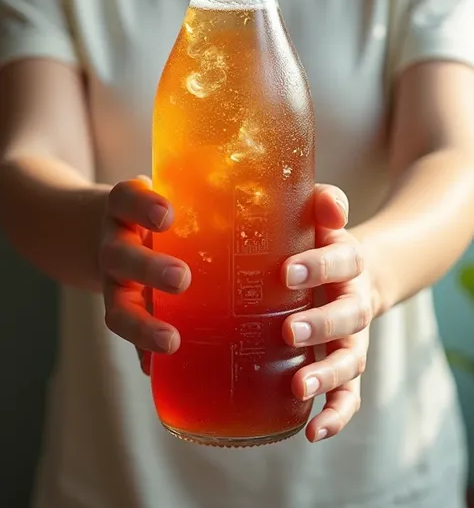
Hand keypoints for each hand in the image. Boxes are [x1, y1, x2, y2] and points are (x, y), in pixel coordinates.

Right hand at [99, 177, 189, 373]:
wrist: (113, 229)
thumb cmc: (160, 212)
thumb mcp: (171, 194)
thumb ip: (205, 199)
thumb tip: (282, 215)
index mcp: (126, 208)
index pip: (126, 199)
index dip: (143, 206)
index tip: (167, 215)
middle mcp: (113, 244)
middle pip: (120, 255)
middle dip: (149, 269)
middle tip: (182, 278)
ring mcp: (112, 281)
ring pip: (117, 303)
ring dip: (144, 324)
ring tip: (171, 340)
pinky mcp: (118, 309)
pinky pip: (127, 336)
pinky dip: (141, 352)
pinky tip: (158, 369)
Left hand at [282, 185, 373, 442]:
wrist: (355, 273)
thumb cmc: (323, 244)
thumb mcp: (324, 221)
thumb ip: (324, 206)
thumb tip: (324, 200)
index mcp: (348, 262)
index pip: (341, 260)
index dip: (318, 267)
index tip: (287, 272)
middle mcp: (354, 301)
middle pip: (348, 316)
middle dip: (321, 325)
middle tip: (289, 331)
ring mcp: (352, 338)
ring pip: (349, 360)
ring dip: (326, 374)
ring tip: (299, 387)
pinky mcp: (343, 366)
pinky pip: (347, 395)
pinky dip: (336, 415)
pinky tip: (313, 432)